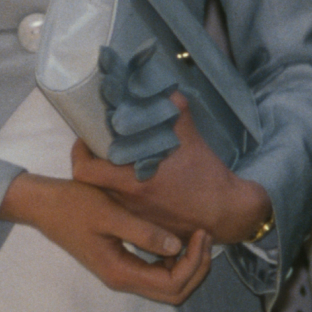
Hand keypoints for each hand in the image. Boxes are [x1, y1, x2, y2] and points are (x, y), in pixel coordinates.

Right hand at [0, 172, 211, 303]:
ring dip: (185, 266)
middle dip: (196, 268)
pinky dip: (170, 261)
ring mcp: (118, 273)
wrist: (42, 204)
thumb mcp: (108, 212)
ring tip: (195, 237)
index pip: (171, 283)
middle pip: (172, 292)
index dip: (193, 262)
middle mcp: (122, 279)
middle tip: (204, 236)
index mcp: (121, 272)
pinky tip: (172, 238)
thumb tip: (176, 246)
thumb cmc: (72, 204)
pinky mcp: (116, 262)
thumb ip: (141, 231)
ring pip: (164, 285)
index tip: (200, 232)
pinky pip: (153, 273)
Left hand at [71, 93, 271, 243]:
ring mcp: (138, 216)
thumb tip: (165, 88)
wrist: (232, 213)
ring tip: (111, 159)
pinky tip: (132, 179)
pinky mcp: (149, 224)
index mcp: (132, 183)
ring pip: (105, 195)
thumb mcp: (191, 137)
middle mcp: (129, 202)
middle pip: (89, 184)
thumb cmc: (208, 175)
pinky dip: (121, 193)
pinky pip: (124, 208)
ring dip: (104, 178)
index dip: (79, 153)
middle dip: (88, 164)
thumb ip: (174, 110)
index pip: (84, 171)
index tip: (86, 137)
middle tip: (95, 147)